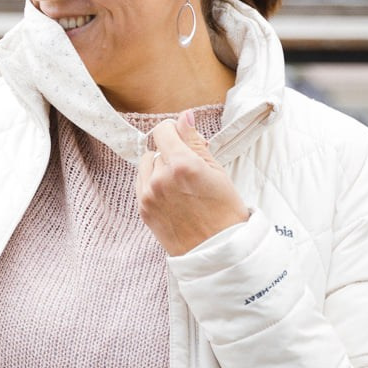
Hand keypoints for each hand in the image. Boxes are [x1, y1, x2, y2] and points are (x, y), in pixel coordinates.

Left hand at [136, 110, 248, 255]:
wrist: (217, 251)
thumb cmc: (224, 211)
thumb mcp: (216, 170)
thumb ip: (194, 141)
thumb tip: (184, 116)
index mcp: (181, 164)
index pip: (163, 130)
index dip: (175, 131)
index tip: (183, 140)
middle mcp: (160, 178)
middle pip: (158, 149)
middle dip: (172, 155)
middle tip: (191, 172)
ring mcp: (149, 195)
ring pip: (148, 165)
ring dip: (160, 169)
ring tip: (180, 186)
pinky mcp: (143, 209)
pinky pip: (142, 183)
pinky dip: (153, 184)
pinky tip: (172, 197)